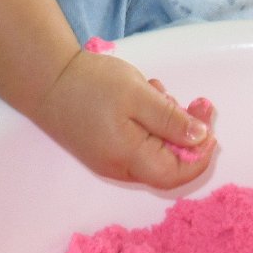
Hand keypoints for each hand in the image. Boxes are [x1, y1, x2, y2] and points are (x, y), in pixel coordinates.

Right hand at [31, 49, 215, 189]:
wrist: (44, 78)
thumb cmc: (91, 85)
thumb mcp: (139, 95)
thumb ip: (171, 119)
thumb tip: (201, 138)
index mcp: (132, 160)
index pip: (179, 174)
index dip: (202, 153)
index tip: (207, 117)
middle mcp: (121, 169)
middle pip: (169, 164)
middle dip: (187, 133)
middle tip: (195, 101)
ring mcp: (110, 160)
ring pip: (155, 151)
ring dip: (167, 123)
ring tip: (157, 90)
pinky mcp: (103, 148)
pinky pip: (139, 144)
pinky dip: (150, 123)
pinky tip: (144, 96)